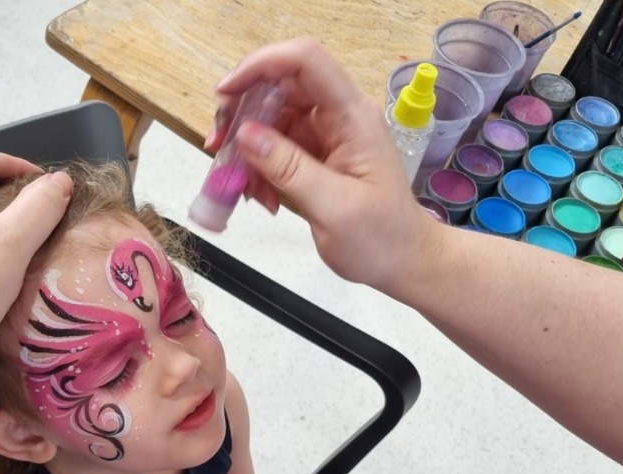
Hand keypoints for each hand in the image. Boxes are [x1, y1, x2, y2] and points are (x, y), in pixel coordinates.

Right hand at [207, 38, 442, 295]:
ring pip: (273, 120)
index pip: (304, 62)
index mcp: (352, 117)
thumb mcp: (333, 208)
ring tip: (241, 186)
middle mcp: (339, 117)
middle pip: (281, 87)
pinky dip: (261, 169)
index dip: (260, 66)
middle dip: (243, 113)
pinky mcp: (318, 157)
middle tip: (218, 148)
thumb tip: (246, 134)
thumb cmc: (380, 239)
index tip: (224, 96)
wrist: (404, 262)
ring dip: (249, 149)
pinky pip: (278, 149)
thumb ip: (289, 169)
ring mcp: (328, 136)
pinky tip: (261, 197)